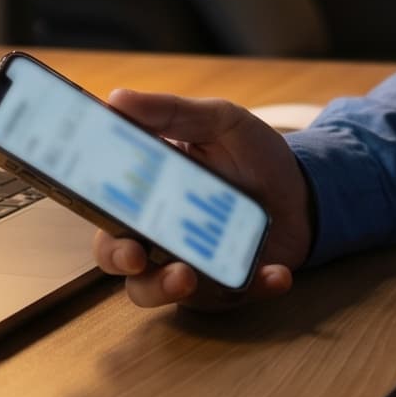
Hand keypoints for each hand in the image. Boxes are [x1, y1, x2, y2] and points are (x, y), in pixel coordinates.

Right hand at [93, 89, 312, 309]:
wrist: (305, 191)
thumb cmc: (253, 155)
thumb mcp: (220, 120)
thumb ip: (173, 111)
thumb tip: (116, 98)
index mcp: (148, 191)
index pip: (104, 204)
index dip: (89, 207)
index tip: (91, 205)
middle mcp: (158, 232)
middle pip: (117, 255)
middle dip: (120, 259)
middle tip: (135, 255)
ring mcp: (188, 262)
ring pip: (157, 289)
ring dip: (166, 288)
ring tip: (189, 276)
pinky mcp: (224, 286)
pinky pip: (227, 298)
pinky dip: (252, 288)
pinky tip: (276, 274)